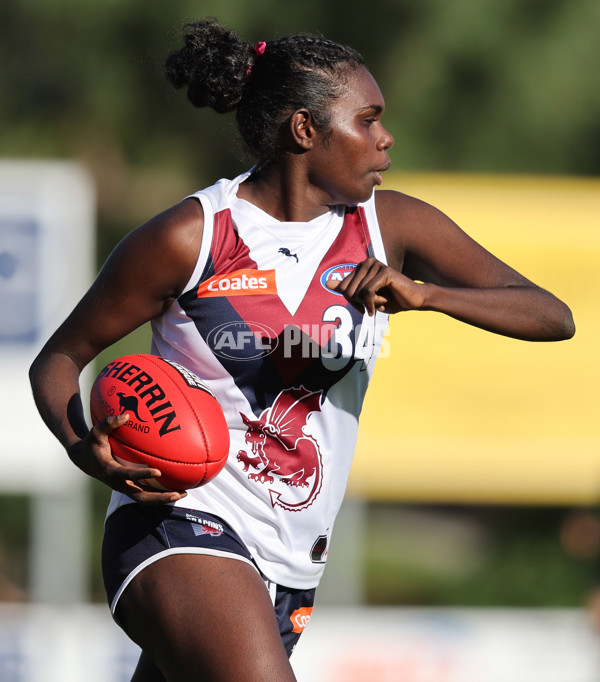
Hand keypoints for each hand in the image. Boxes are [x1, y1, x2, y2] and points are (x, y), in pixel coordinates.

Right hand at [68, 413, 186, 503]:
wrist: (84, 460)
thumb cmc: (92, 444)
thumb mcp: (96, 432)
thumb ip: (108, 423)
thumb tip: (126, 415)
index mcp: (110, 471)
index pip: (128, 475)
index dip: (143, 474)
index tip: (159, 472)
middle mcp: (118, 483)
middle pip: (140, 496)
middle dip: (159, 497)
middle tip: (177, 493)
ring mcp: (124, 487)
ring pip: (145, 498)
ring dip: (163, 498)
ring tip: (183, 494)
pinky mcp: (128, 487)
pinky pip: (146, 492)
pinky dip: (160, 493)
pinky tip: (176, 488)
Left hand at [326, 257, 426, 315]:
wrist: (413, 300)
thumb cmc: (390, 299)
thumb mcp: (364, 297)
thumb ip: (345, 289)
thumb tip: (326, 282)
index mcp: (360, 267)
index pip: (343, 287)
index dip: (351, 302)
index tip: (362, 308)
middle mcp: (367, 262)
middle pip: (348, 290)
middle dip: (360, 303)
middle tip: (373, 305)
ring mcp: (376, 265)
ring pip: (358, 292)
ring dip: (370, 303)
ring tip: (382, 300)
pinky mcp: (384, 271)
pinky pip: (368, 292)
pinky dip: (373, 302)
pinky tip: (382, 303)